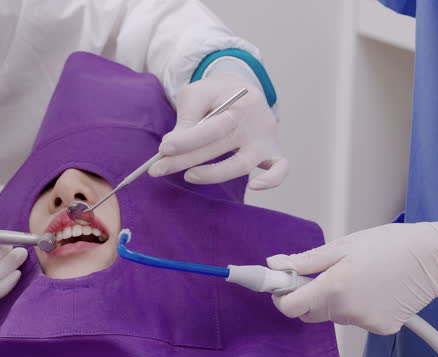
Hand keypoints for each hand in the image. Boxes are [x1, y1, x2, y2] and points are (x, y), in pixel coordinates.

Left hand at [149, 72, 286, 188]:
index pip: (212, 127)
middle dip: (185, 160)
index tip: (163, 149)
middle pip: (221, 147)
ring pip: (244, 164)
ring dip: (214, 174)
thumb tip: (171, 148)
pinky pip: (281, 170)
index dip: (187, 141)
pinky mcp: (273, 153)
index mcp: (239, 101)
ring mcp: (266, 139)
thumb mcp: (196, 94)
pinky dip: (271, 181)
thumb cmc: (214, 95)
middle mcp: (256, 121)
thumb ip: (186, 118)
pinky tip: (253, 187)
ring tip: (188, 176)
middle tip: (157, 170)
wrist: (241, 89)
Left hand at [266, 218, 437, 334]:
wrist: (436, 258)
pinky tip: (375, 289)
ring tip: (359, 276)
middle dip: (308, 296)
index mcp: (333, 288)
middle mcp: (347, 311)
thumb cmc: (391, 245)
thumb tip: (276, 266)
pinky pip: (357, 320)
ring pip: (334, 316)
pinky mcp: (381, 328)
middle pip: (310, 313)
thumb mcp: (343, 246)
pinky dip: (358, 307)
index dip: (283, 296)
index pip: (290, 307)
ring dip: (336, 300)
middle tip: (324, 273)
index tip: (284, 283)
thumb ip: (306, 261)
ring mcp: (365, 322)